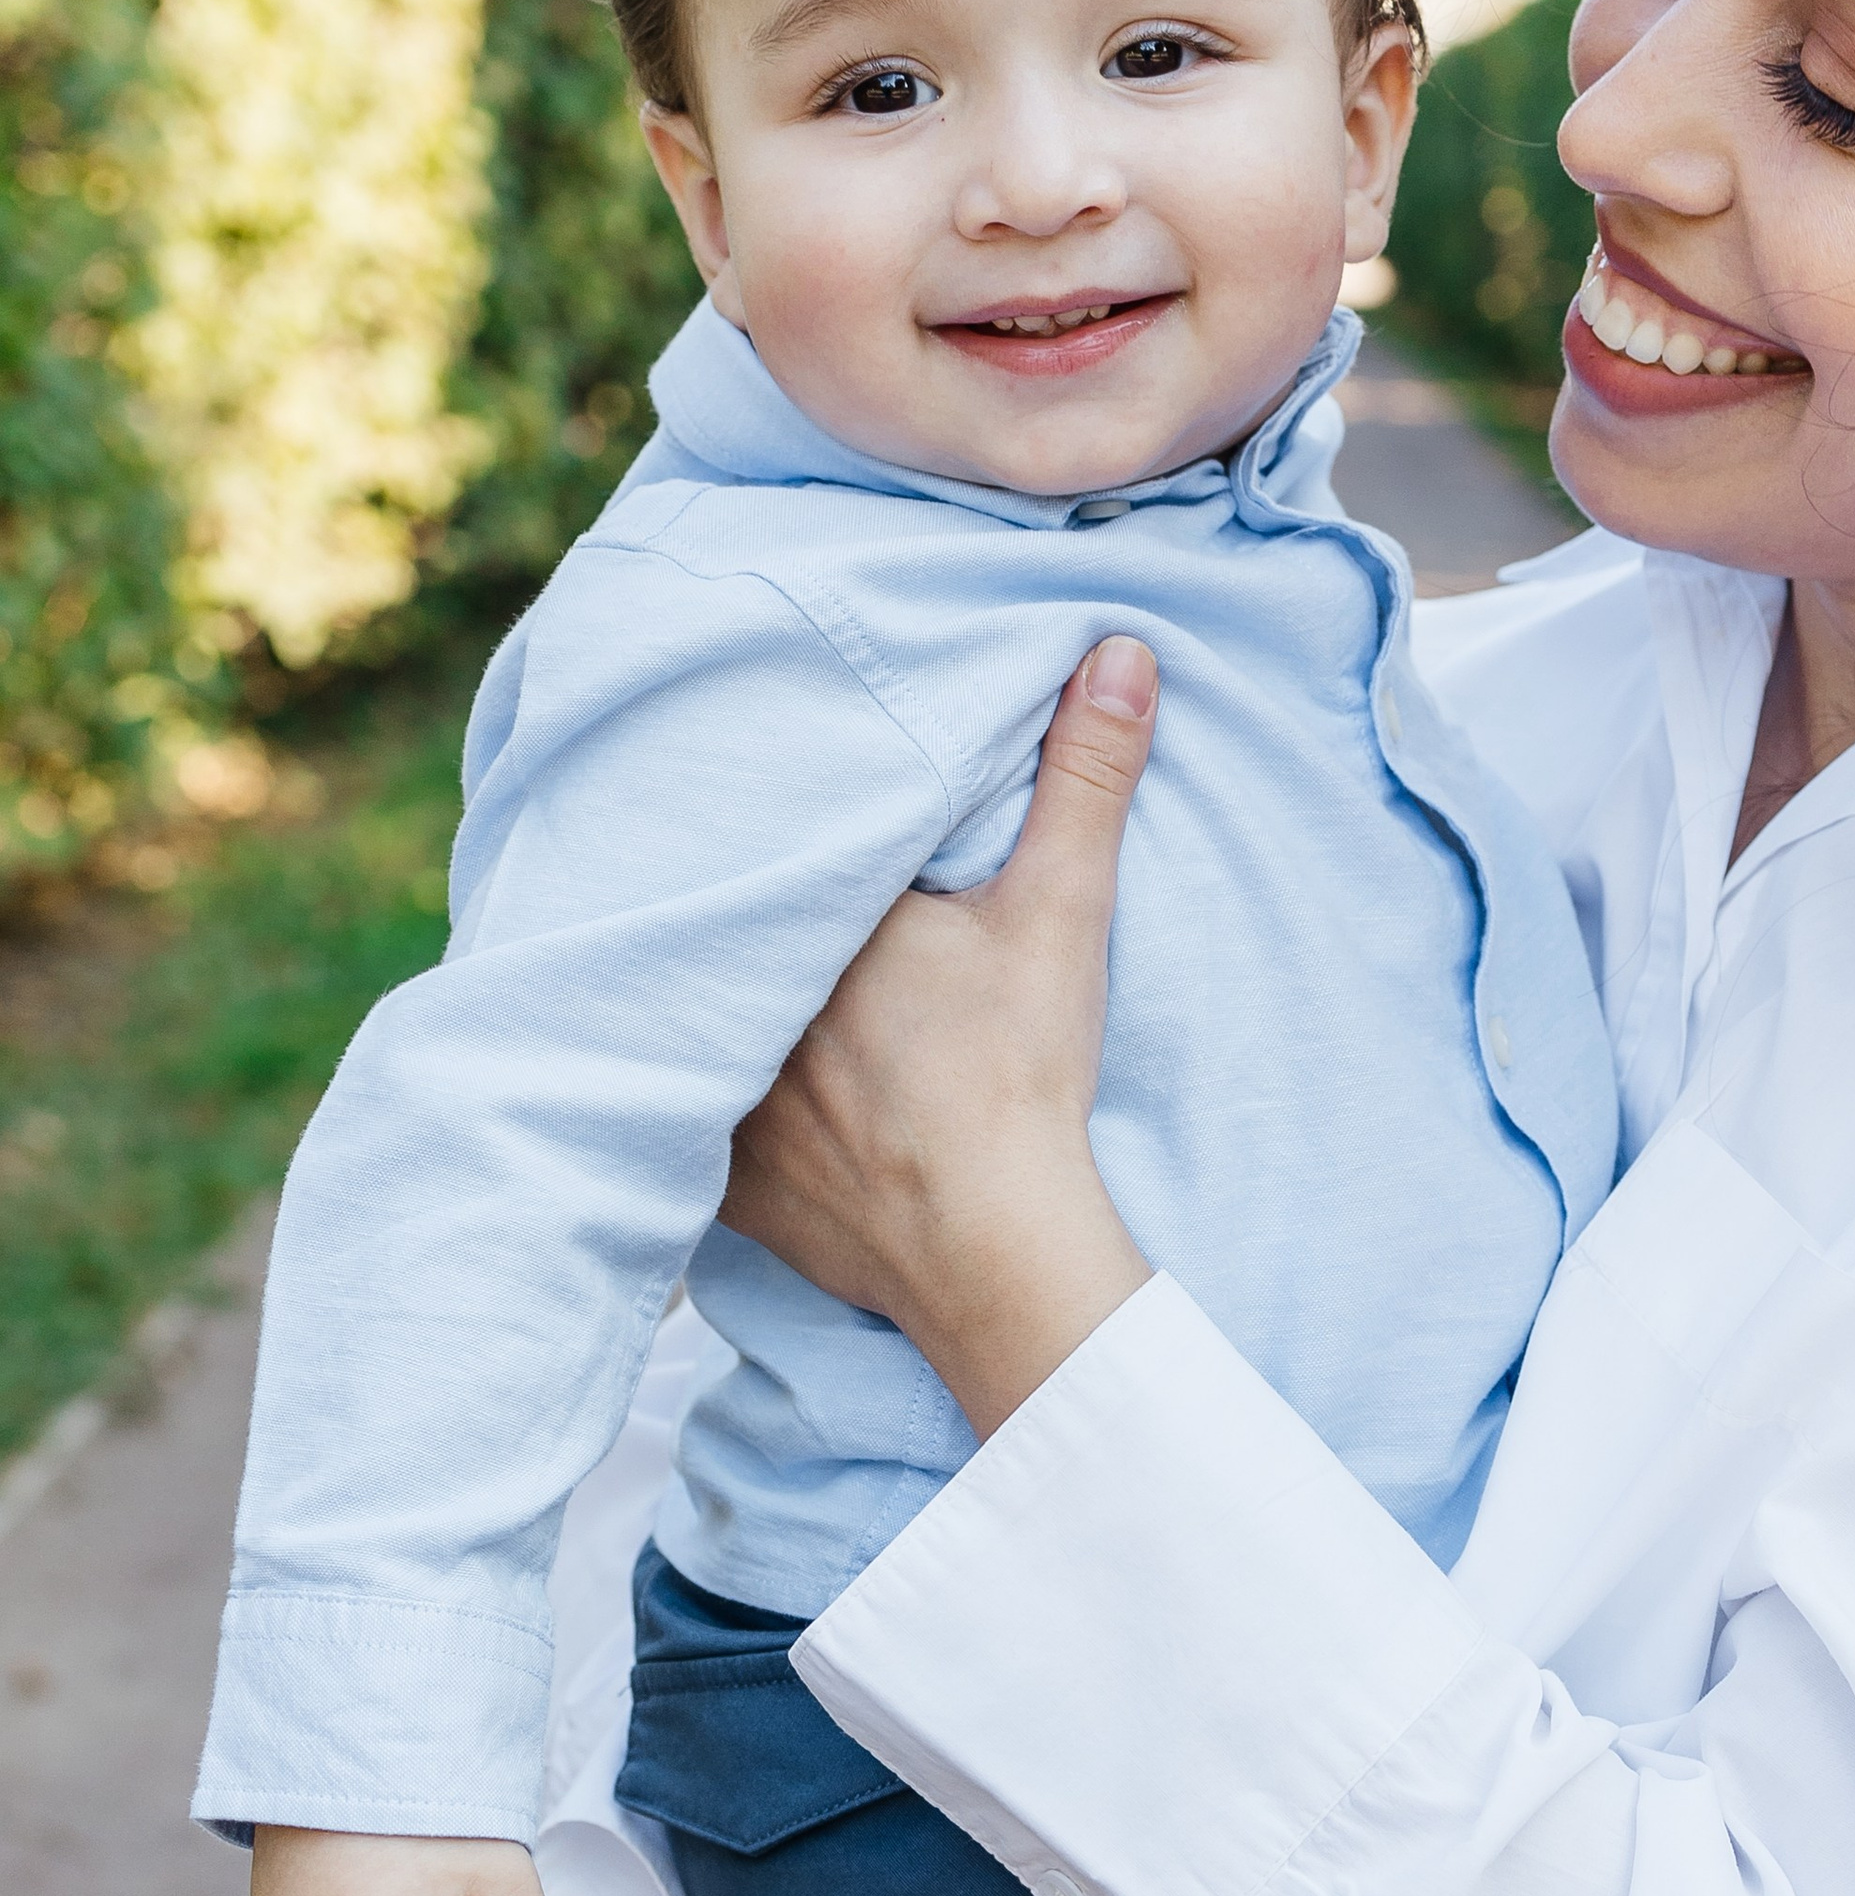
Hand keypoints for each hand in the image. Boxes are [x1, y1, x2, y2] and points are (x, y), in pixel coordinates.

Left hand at [721, 638, 1159, 1441]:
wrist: (994, 1244)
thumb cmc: (1019, 1071)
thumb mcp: (1058, 909)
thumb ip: (1081, 779)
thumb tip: (1119, 652)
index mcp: (816, 921)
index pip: (776, 851)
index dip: (781, 834)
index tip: (778, 809)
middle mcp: (748, 1001)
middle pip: (729, 939)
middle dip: (733, 918)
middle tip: (738, 896)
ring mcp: (724, 1099)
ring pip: (699, 1033)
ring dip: (707, 1015)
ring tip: (704, 991)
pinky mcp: (727, 1184)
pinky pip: (695, 1136)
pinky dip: (709, 1120)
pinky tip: (711, 1103)